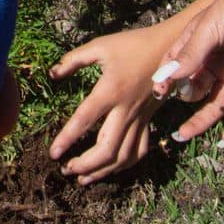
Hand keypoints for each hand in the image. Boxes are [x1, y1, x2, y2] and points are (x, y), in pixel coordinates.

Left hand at [49, 21, 198, 183]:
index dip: (66, 139)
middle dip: (85, 165)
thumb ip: (74, 60)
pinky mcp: (149, 121)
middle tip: (66, 170)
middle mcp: (126, 111)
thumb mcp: (99, 46)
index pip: (84, 121)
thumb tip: (53, 74)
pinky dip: (126, 164)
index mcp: (110, 91)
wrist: (171, 49)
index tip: (53, 154)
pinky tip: (112, 168)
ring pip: (124, 156)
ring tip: (83, 178)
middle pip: (106, 149)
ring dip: (103, 171)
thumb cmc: (132, 44)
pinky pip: (140, 150)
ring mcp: (140, 119)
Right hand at [150, 0, 223, 147]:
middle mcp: (213, 61)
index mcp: (196, 44)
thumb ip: (190, 55)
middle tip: (177, 101)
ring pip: (216, 102)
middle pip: (193, 87)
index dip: (165, 79)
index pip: (174, 66)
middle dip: (183, 97)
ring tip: (183, 135)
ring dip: (202, 120)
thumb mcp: (208, 30)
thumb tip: (167, 78)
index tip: (159, 91)